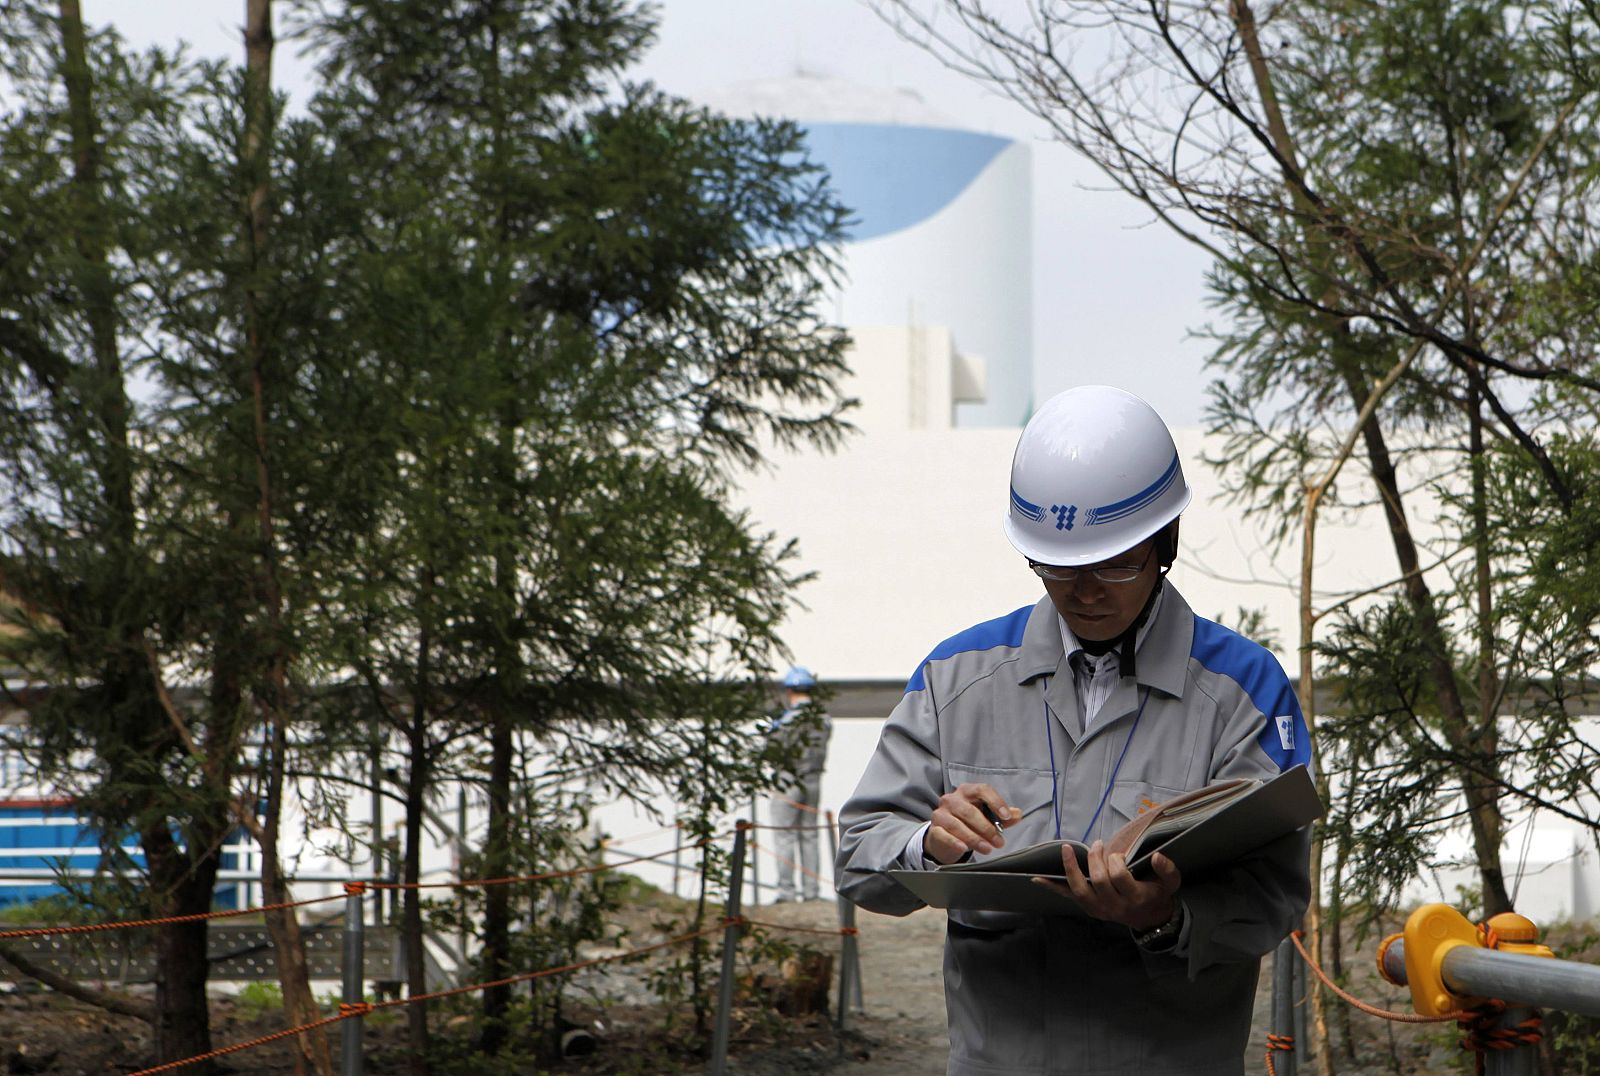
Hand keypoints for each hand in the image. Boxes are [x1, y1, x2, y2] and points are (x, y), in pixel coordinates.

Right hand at [925, 782, 1016, 864]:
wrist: (945, 837)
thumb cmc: (968, 823)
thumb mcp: (987, 817)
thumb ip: (1002, 816)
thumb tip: (1017, 814)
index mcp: (967, 791)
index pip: (982, 790)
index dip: (996, 802)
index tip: (1007, 816)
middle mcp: (952, 799)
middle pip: (970, 811)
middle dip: (987, 828)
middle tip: (999, 841)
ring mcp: (941, 814)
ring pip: (957, 825)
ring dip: (974, 838)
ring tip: (987, 849)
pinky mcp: (934, 829)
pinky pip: (944, 834)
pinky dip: (954, 841)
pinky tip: (964, 847)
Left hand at [1033, 842, 1181, 929]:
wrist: (1150, 918)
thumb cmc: (1158, 894)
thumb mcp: (1171, 883)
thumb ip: (1167, 870)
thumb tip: (1157, 856)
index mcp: (1135, 898)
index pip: (1119, 877)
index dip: (1116, 861)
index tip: (1118, 854)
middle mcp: (1115, 907)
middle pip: (1099, 881)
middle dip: (1096, 859)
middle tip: (1097, 846)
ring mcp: (1099, 910)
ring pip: (1080, 890)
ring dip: (1071, 868)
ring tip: (1067, 849)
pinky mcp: (1089, 909)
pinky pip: (1068, 897)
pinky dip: (1052, 887)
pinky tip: (1037, 877)